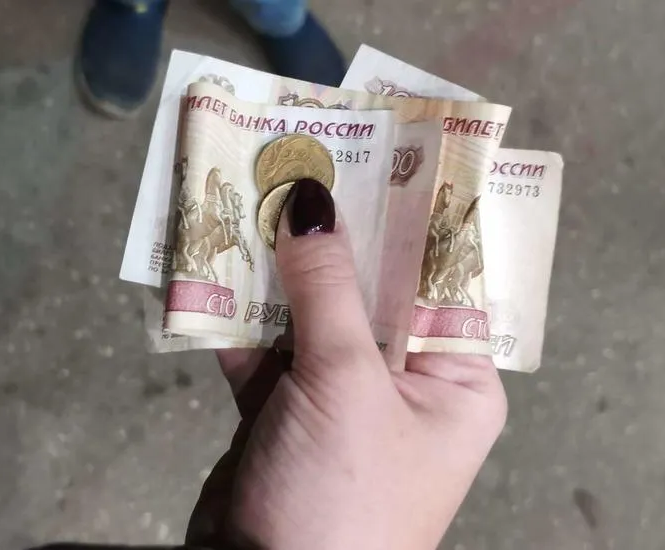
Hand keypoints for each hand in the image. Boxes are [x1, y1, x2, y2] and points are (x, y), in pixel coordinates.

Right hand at [186, 179, 507, 549]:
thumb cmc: (340, 498)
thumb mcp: (345, 383)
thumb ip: (329, 289)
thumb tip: (315, 198)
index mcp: (456, 381)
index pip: (445, 279)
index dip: (413, 216)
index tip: (381, 148)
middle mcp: (406, 385)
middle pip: (373, 289)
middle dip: (333, 233)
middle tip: (300, 155)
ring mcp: (341, 401)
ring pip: (311, 314)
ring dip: (276, 268)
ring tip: (247, 192)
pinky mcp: (283, 417)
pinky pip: (264, 349)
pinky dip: (236, 315)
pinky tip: (208, 263)